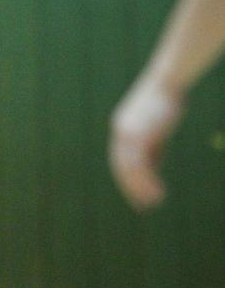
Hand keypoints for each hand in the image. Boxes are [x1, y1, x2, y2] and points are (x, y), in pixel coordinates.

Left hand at [109, 78, 182, 209]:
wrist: (167, 82)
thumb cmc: (165, 101)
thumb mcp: (156, 126)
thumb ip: (151, 146)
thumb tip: (150, 168)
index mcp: (122, 129)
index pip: (120, 160)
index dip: (127, 178)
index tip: (137, 193)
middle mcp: (121, 133)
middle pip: (121, 167)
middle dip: (131, 187)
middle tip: (143, 205)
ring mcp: (128, 135)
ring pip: (129, 170)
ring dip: (140, 188)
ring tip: (153, 202)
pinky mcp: (140, 136)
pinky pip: (140, 165)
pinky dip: (147, 181)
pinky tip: (157, 192)